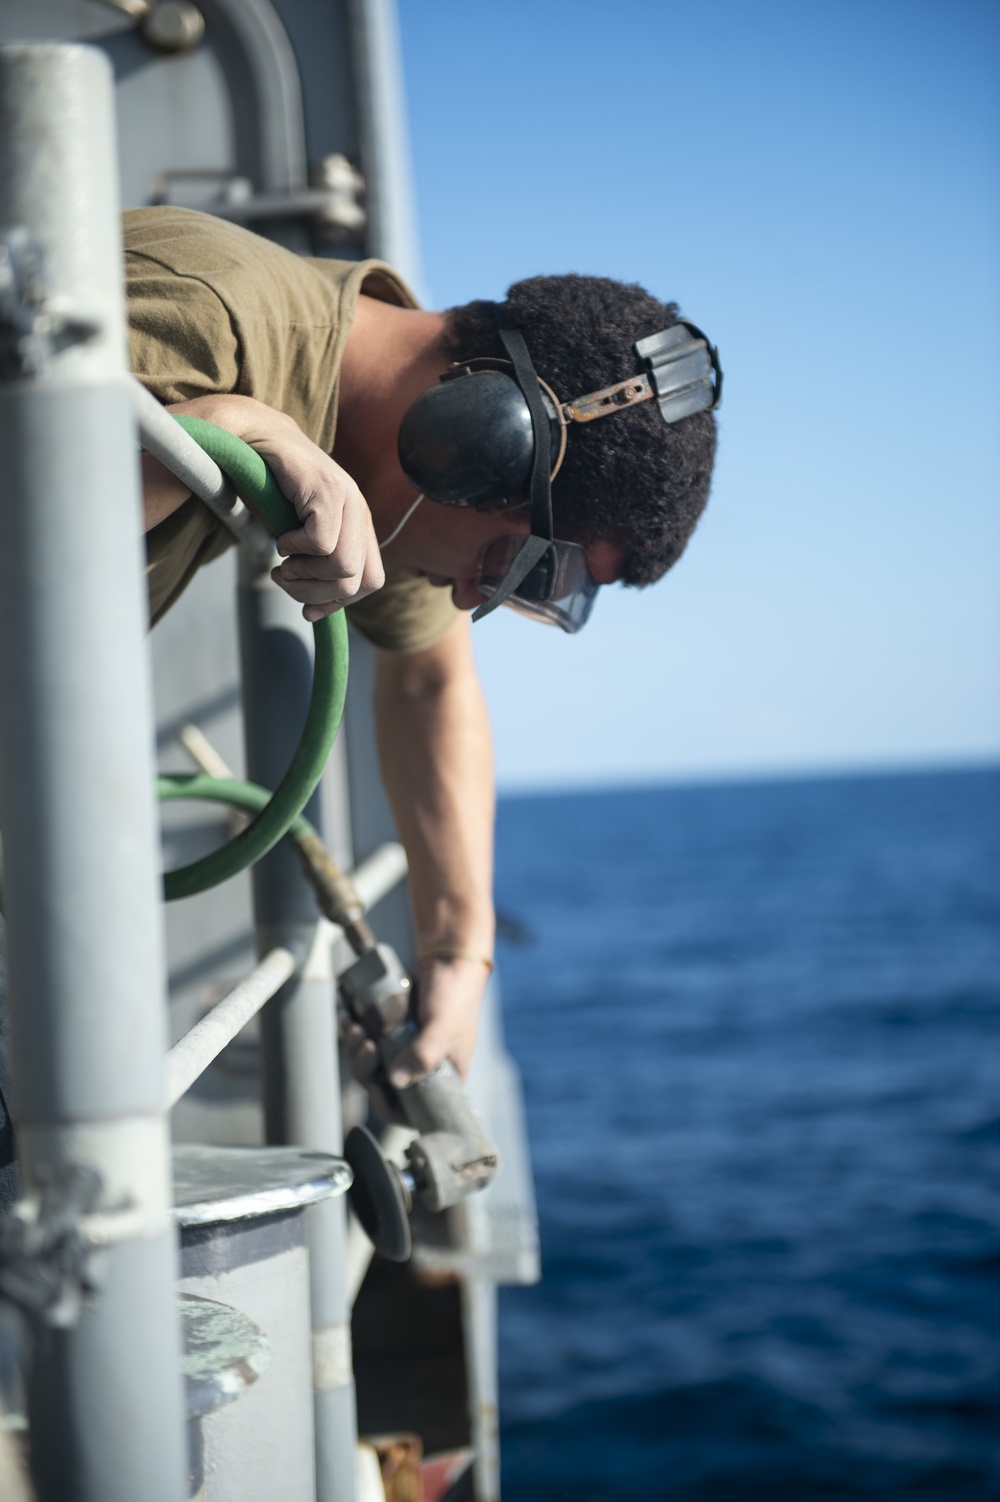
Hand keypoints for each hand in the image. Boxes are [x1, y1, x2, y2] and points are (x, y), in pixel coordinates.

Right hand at [259, 426, 384, 620]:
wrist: (254, 440)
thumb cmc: (273, 492)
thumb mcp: (299, 537)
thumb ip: (316, 568)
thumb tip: (316, 612)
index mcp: (360, 525)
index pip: (372, 580)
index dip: (339, 602)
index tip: (308, 609)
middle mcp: (360, 511)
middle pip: (357, 580)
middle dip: (316, 593)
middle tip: (285, 579)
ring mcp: (347, 497)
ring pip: (342, 566)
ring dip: (303, 575)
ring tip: (281, 563)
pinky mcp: (326, 488)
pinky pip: (321, 543)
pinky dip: (294, 550)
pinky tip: (281, 538)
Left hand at [339, 955, 487, 1121]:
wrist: (448, 961)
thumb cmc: (455, 996)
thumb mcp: (444, 1026)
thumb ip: (423, 1055)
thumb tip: (395, 1081)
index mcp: (443, 1081)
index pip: (411, 1112)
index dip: (387, 1105)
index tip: (375, 1085)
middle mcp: (422, 1071)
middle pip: (383, 1088)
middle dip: (365, 1069)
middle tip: (366, 1045)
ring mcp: (405, 1053)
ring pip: (371, 1066)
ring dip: (356, 1051)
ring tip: (355, 1028)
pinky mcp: (392, 1034)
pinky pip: (368, 1044)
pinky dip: (355, 1034)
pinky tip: (348, 1020)